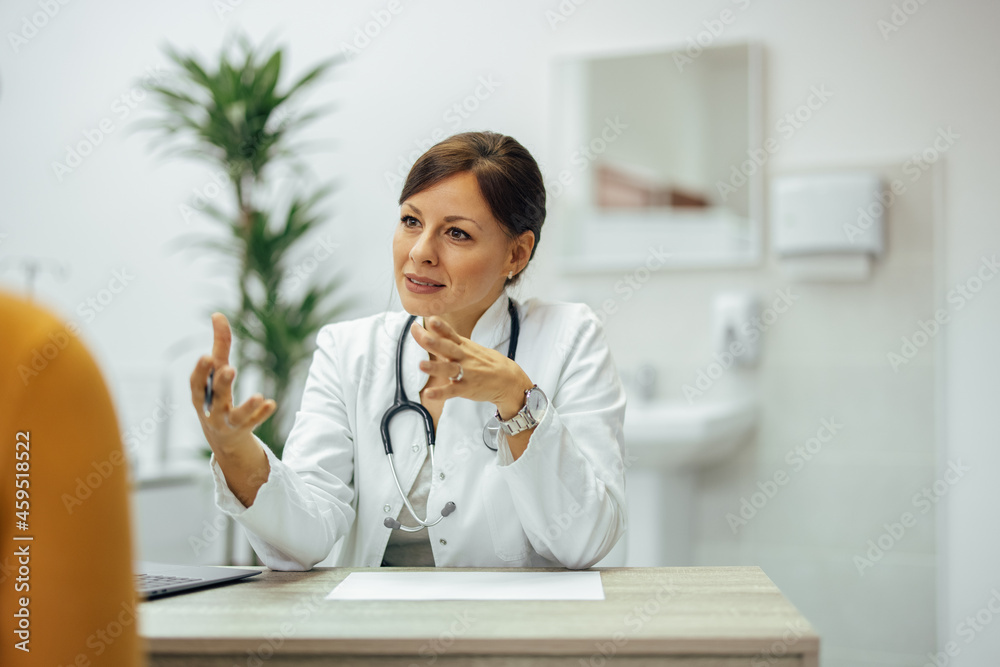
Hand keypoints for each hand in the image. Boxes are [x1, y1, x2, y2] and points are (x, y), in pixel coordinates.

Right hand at [189, 312, 276, 456]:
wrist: (222, 438)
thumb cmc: (216, 397)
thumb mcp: (215, 373)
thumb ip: (219, 346)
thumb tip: (218, 314)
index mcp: (201, 395)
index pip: (196, 384)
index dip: (200, 372)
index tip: (207, 357)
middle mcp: (211, 410)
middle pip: (216, 397)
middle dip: (222, 383)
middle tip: (230, 369)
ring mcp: (227, 423)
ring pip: (236, 416)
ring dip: (247, 406)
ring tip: (259, 396)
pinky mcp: (244, 430)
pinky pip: (253, 423)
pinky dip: (261, 415)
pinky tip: (271, 404)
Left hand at [410, 315, 533, 417]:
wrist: (509, 380)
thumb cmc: (487, 363)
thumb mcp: (472, 348)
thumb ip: (452, 342)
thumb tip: (432, 332)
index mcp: (464, 346)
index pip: (450, 334)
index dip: (440, 326)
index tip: (430, 318)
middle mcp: (463, 358)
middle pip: (447, 348)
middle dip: (434, 342)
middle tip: (421, 335)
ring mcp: (466, 373)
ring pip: (448, 369)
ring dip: (434, 367)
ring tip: (421, 365)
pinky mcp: (466, 389)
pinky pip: (451, 391)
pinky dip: (440, 393)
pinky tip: (428, 393)